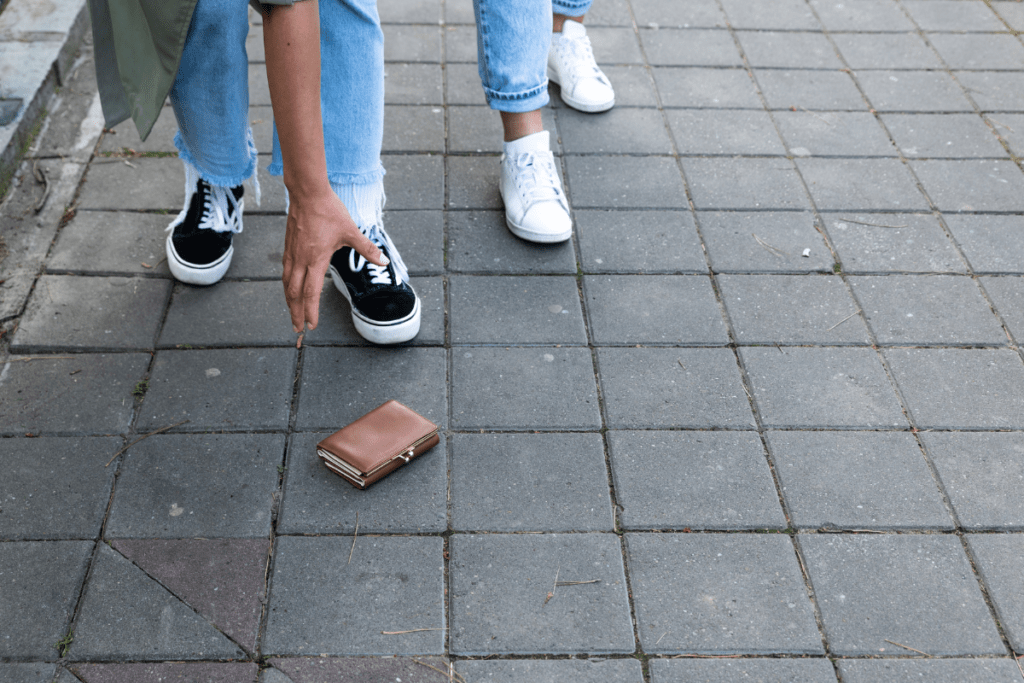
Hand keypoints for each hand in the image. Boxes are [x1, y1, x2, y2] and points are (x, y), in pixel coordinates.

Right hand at [281, 186, 386, 336]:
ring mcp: (292, 253)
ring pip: (287, 284)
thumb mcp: (351, 231)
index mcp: (316, 259)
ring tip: (293, 314)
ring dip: (289, 301)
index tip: (311, 325)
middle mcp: (301, 260)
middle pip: (295, 294)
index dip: (310, 311)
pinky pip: (286, 272)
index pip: (311, 292)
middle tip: (297, 328)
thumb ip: (366, 248)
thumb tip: (383, 260)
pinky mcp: (289, 247)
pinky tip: (290, 289)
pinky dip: (287, 285)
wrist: (307, 193)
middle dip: (296, 313)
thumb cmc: (329, 211)